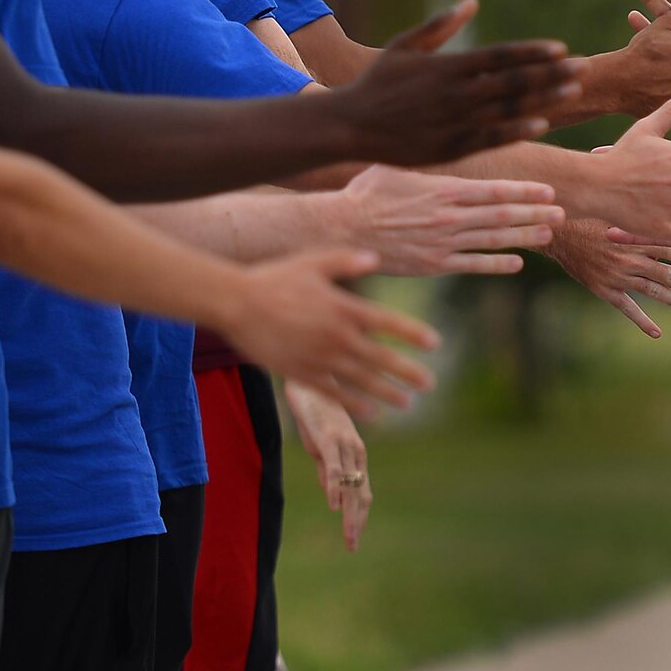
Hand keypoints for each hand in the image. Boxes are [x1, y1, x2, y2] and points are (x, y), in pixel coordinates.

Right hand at [217, 248, 437, 419]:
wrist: (235, 303)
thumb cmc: (275, 278)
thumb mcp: (314, 261)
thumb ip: (346, 260)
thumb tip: (375, 257)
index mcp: (345, 308)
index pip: (389, 323)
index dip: (413, 334)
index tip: (434, 343)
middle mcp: (338, 336)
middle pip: (382, 358)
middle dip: (408, 372)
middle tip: (430, 384)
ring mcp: (320, 358)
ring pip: (362, 381)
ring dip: (387, 393)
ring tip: (408, 403)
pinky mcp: (301, 373)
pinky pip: (334, 393)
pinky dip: (354, 404)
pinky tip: (372, 413)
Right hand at [283, 380, 371, 550]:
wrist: (310, 381)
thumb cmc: (315, 412)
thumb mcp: (321, 447)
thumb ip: (328, 469)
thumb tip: (333, 494)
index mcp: (355, 455)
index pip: (361, 493)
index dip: (358, 518)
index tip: (353, 540)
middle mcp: (355, 451)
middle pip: (360, 494)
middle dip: (356, 522)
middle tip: (352, 546)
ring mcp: (344, 444)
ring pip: (351, 484)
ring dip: (350, 512)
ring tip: (349, 535)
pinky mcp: (329, 437)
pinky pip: (334, 466)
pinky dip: (335, 486)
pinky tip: (334, 504)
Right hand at [331, 0, 587, 162]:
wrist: (348, 125)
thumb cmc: (377, 83)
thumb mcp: (404, 46)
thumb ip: (440, 25)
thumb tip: (470, 1)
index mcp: (447, 66)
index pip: (500, 56)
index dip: (532, 52)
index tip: (560, 49)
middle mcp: (456, 92)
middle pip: (513, 81)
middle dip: (551, 73)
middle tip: (583, 67)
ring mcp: (455, 120)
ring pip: (509, 109)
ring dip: (544, 99)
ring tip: (573, 91)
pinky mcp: (451, 146)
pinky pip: (491, 137)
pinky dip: (517, 130)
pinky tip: (543, 123)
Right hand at [339, 165, 562, 274]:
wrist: (340, 229)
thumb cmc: (364, 194)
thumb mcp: (398, 168)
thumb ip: (428, 166)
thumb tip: (444, 149)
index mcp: (443, 190)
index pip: (494, 189)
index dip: (524, 191)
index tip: (548, 190)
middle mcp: (450, 216)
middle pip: (502, 215)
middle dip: (535, 212)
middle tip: (562, 211)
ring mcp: (443, 242)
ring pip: (494, 240)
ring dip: (525, 236)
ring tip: (548, 231)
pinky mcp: (433, 265)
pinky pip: (473, 265)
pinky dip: (496, 263)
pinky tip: (517, 263)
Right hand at [545, 217, 670, 337]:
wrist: (559, 232)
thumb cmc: (594, 215)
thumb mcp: (624, 211)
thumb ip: (650, 215)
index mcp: (639, 238)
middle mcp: (632, 258)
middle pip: (670, 272)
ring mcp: (619, 276)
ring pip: (654, 291)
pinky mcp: (604, 289)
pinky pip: (626, 308)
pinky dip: (642, 320)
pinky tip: (657, 332)